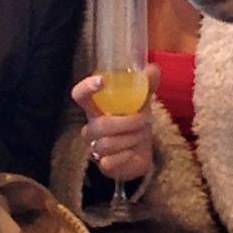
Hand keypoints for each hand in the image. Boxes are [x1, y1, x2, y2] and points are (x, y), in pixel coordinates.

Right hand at [71, 63, 159, 182]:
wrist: (139, 154)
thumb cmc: (134, 124)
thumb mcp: (141, 103)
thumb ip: (147, 86)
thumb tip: (153, 68)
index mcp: (96, 107)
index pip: (79, 95)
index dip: (86, 87)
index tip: (102, 81)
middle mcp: (91, 126)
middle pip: (101, 124)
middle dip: (129, 122)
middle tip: (146, 119)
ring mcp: (94, 146)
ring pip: (107, 143)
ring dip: (132, 138)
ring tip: (142, 134)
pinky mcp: (103, 164)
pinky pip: (109, 161)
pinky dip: (126, 155)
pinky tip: (132, 152)